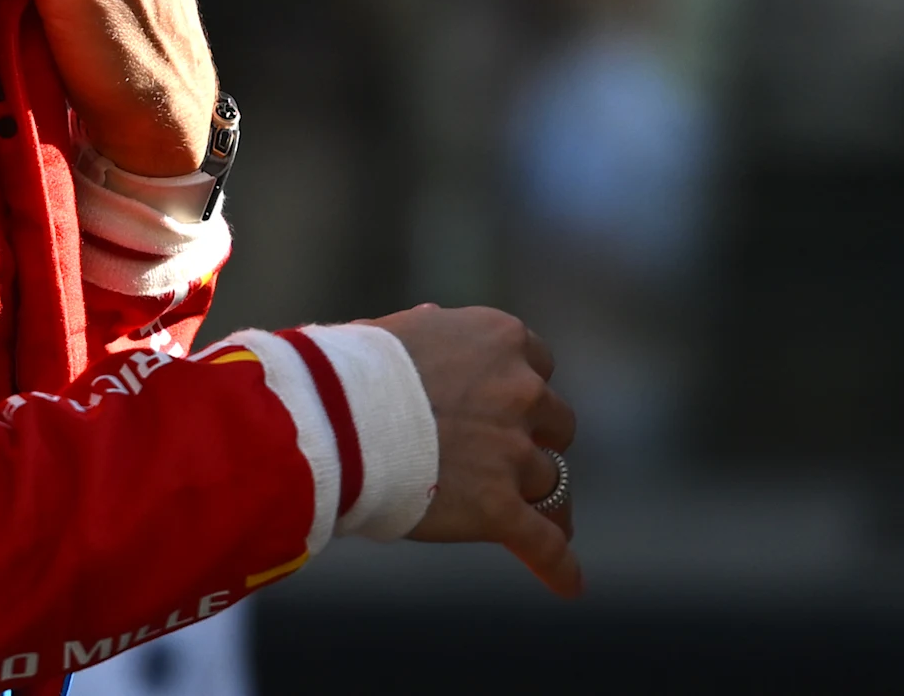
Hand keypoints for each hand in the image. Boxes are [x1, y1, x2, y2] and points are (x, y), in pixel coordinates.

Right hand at [367, 304, 581, 597]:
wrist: (333, 418)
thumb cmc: (347, 372)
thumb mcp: (397, 331)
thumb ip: (428, 332)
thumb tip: (432, 319)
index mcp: (499, 341)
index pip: (538, 365)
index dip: (523, 388)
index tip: (509, 404)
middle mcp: (520, 391)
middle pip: (554, 422)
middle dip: (535, 438)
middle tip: (508, 457)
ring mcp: (513, 453)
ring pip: (549, 481)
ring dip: (537, 495)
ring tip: (540, 519)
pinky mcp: (499, 508)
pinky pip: (543, 542)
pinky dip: (558, 564)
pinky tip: (571, 584)